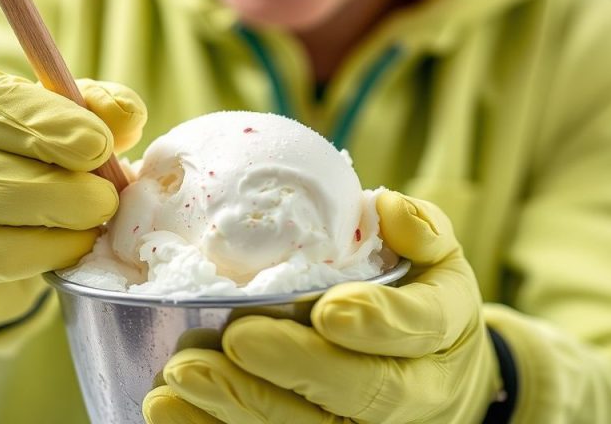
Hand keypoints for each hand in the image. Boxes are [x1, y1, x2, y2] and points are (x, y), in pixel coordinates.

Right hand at [0, 66, 145, 328]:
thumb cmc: (15, 164)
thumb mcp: (51, 127)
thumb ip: (88, 112)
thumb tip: (125, 115)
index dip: (37, 118)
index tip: (97, 142)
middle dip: (44, 180)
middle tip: (105, 195)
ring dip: (42, 215)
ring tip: (94, 219)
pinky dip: (31, 253)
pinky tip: (71, 247)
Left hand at [144, 191, 500, 423]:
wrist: (435, 376)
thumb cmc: (419, 300)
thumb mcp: (435, 258)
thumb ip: (419, 231)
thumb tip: (385, 207)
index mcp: (441, 333)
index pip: (419, 329)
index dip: (378, 323)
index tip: (330, 309)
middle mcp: (413, 394)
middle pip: (361, 392)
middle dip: (294, 368)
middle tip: (236, 338)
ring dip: (239, 405)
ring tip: (182, 372)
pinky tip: (169, 408)